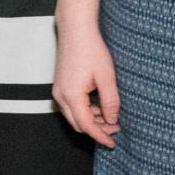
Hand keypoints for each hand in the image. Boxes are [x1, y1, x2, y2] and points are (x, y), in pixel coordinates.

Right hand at [52, 21, 120, 146]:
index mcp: (72, 95)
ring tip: (111, 116)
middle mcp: (61, 96)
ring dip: (91, 120)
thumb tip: (112, 120)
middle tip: (116, 128)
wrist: (76, 31)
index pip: (86, 125)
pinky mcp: (61, 86)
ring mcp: (59, 91)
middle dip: (96, 130)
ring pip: (74, 116)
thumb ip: (110, 101)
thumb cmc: (91, 50)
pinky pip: (72, 106)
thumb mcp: (106, 77)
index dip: (100, 136)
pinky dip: (86, 110)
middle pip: (78, 124)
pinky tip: (100, 105)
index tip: (112, 143)